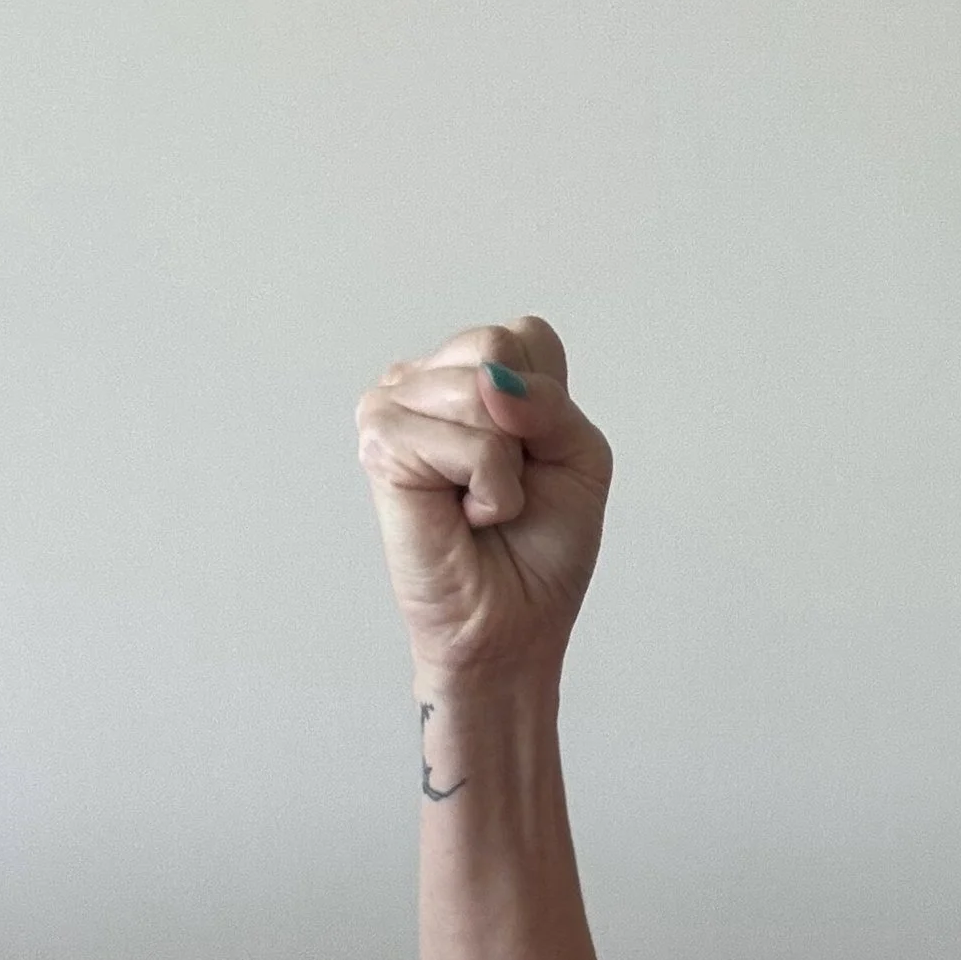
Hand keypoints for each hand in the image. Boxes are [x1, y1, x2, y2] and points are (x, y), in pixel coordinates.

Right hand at [356, 318, 612, 688]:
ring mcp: (393, 407)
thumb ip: (550, 401)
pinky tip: (465, 516)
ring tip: (482, 504)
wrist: (513, 624)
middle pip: (497, 346)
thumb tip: (491, 381)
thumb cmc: (540, 547)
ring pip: (481, 390)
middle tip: (504, 484)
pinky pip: (468, 442)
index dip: (551, 404)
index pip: (526, 335)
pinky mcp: (382, 446)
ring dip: (506, 466)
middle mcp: (425, 381)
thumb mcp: (578, 456)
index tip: (534, 460)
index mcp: (470, 374)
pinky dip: (490, 489)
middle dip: (526, 428)